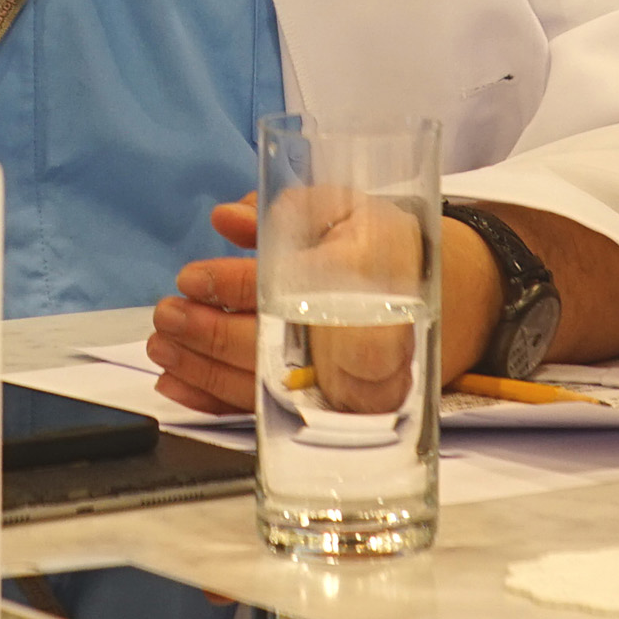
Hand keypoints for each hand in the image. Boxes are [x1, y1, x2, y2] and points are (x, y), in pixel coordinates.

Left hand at [149, 197, 505, 413]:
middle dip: (211, 334)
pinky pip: (272, 411)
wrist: (456, 297)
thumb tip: (230, 218)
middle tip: (168, 316)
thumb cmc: (386, 244)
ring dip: (205, 371)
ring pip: (265, 385)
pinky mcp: (331, 404)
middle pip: (270, 346)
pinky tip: (181, 389)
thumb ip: (290, 210)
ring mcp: (342, 381)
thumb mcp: (348, 208)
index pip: (287, 288)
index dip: (234, 284)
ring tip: (162, 350)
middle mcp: (350, 337)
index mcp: (358, 279)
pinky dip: (220, 403)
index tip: (192, 278)